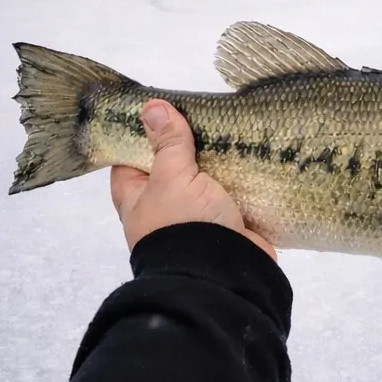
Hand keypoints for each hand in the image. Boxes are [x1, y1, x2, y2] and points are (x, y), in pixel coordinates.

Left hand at [110, 99, 275, 261]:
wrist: (225, 275)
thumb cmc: (185, 223)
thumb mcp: (172, 177)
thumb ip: (167, 143)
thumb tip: (151, 107)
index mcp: (138, 199)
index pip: (129, 159)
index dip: (140, 134)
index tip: (158, 107)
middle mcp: (163, 207)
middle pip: (170, 165)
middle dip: (187, 142)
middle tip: (202, 109)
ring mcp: (196, 215)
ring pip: (204, 177)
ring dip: (218, 158)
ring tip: (232, 123)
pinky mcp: (227, 220)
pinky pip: (231, 190)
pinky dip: (240, 175)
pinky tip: (252, 151)